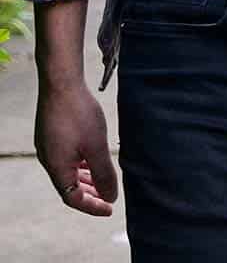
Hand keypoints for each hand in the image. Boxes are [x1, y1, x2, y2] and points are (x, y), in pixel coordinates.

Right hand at [35, 80, 117, 216]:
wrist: (61, 83)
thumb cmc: (78, 114)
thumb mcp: (96, 146)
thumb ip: (104, 173)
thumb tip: (110, 196)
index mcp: (58, 168)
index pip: (73, 198)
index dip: (92, 206)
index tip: (110, 209)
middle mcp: (50, 161)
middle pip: (69, 187)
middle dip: (90, 194)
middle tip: (108, 197)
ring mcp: (50, 147)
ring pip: (69, 171)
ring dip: (86, 178)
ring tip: (103, 180)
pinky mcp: (52, 134)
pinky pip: (67, 157)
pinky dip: (81, 163)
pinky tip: (93, 156)